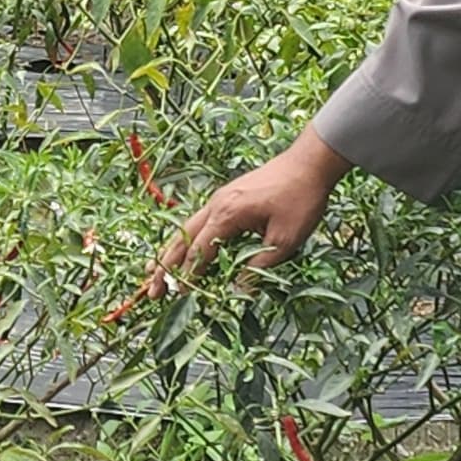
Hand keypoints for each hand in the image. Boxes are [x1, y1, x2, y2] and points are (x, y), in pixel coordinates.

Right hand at [147, 131, 346, 291]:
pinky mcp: (228, 196)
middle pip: (182, 239)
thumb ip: (259, 267)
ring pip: (186, 229)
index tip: (177, 297)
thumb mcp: (285, 240)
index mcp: (227, 214)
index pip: (199, 252)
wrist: (310, 163)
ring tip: (154, 272)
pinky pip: (199, 221)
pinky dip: (186, 239)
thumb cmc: (301, 199)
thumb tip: (238, 290)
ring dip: (170, 252)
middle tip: (150, 291)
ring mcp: (220, 198)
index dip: (187, 277)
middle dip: (165, 267)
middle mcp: (216, 204)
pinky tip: (184, 250)